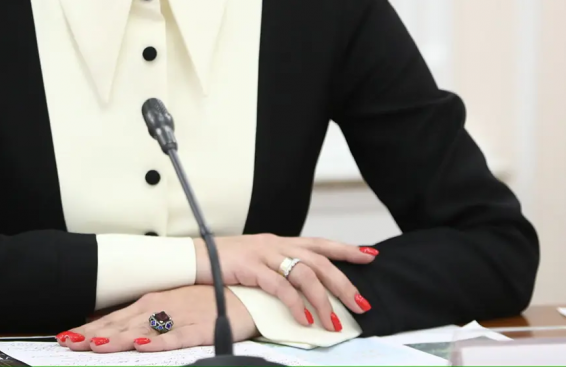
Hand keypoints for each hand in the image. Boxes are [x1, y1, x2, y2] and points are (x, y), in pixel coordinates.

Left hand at [56, 285, 255, 352]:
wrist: (241, 296)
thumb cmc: (202, 302)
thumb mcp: (165, 305)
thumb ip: (136, 317)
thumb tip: (103, 322)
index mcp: (150, 303)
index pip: (112, 319)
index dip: (88, 329)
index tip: (65, 337)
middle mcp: (160, 308)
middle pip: (121, 325)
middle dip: (93, 335)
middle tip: (69, 343)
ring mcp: (178, 317)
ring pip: (143, 330)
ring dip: (118, 338)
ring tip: (96, 345)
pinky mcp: (199, 328)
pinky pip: (176, 337)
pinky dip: (159, 342)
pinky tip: (143, 346)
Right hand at [195, 234, 377, 330]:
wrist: (195, 256)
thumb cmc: (226, 262)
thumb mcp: (259, 261)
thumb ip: (280, 269)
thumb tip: (303, 288)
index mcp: (281, 242)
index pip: (321, 244)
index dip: (346, 249)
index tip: (370, 256)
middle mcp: (277, 245)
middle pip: (320, 261)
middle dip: (344, 283)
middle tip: (361, 304)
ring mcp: (265, 254)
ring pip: (305, 274)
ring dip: (322, 300)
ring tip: (333, 322)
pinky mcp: (251, 267)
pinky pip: (280, 286)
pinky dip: (294, 303)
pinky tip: (303, 318)